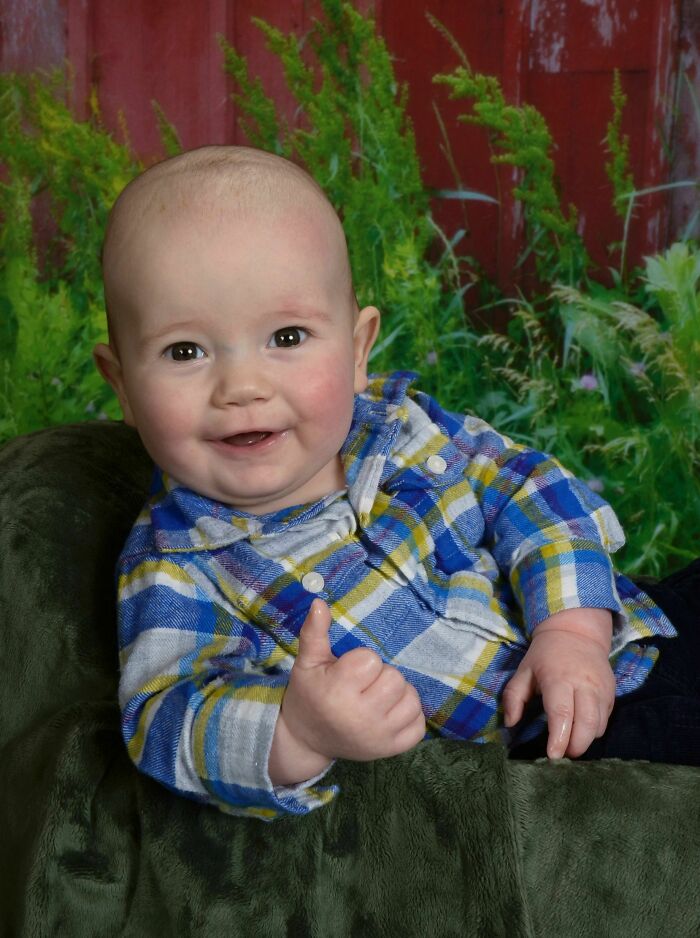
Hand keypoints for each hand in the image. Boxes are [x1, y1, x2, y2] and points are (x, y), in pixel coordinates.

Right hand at [269, 600, 425, 784]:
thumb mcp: (307, 663)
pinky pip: (419, 724)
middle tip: (362, 685)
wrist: (307, 740)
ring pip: (411, 698)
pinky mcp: (391, 750)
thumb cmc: (309, 695)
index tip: (347, 671)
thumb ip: (314, 632)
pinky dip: (409, 715)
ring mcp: (379, 737)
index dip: (360, 661)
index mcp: (337, 693)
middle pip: (395, 678)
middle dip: (380, 676)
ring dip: (397, 694)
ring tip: (377, 697)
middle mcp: (360, 718)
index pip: (371, 660)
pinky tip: (389, 713)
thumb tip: (319, 602)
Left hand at [503, 609, 615, 758]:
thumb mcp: (523, 671)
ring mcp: (601, 688)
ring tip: (570, 745)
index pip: (561, 713)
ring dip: (586, 741)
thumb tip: (510, 723)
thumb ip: (513, 697)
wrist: (576, 632)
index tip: (553, 756)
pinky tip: (582, 731)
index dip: (559, 738)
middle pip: (586, 724)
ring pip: (599, 725)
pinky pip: (606, 719)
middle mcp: (584, 684)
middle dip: (576, 746)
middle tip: (562, 756)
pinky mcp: (611, 692)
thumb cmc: (545, 655)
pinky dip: (595, 731)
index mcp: (558, 678)